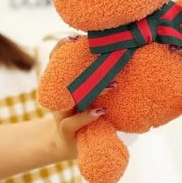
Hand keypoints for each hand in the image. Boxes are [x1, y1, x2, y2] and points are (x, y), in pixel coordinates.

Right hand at [48, 33, 116, 159]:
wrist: (70, 145)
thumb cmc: (85, 114)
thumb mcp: (89, 95)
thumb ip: (98, 81)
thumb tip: (123, 62)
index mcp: (64, 83)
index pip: (58, 60)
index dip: (63, 47)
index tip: (75, 37)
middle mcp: (60, 95)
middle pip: (62, 73)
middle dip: (77, 61)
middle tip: (102, 53)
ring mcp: (61, 112)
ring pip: (72, 97)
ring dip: (94, 90)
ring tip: (113, 85)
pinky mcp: (66, 129)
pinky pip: (73, 122)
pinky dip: (87, 116)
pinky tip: (101, 111)